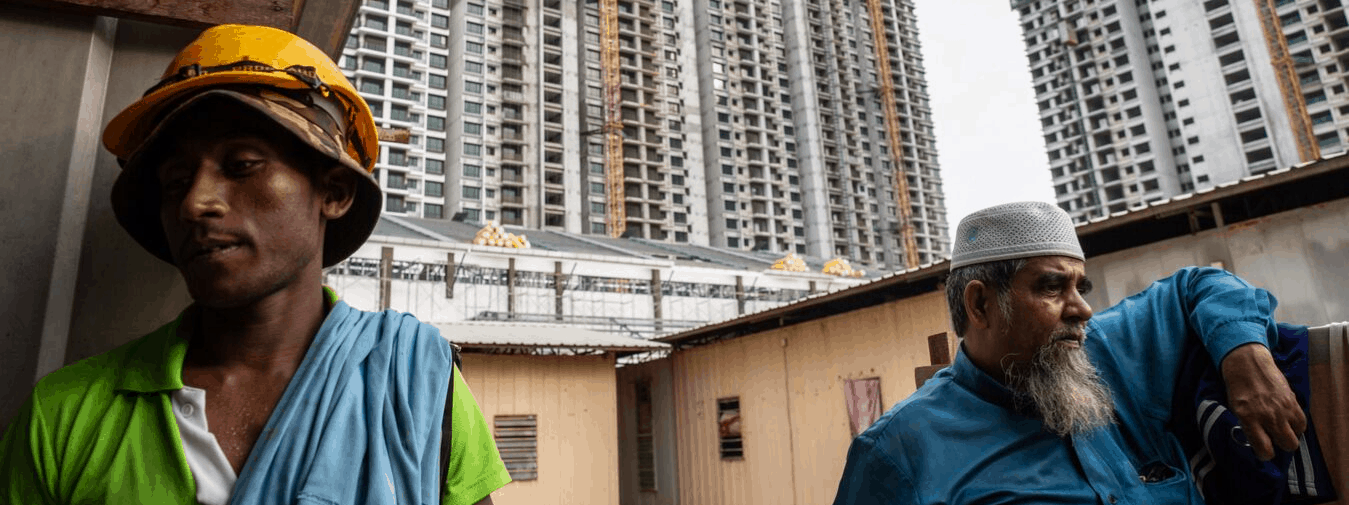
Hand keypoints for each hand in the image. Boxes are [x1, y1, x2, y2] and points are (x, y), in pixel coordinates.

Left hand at [1220, 343, 1306, 460]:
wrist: (1248, 364)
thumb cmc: (1238, 388)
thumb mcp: (1235, 409)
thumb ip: (1247, 426)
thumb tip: (1258, 442)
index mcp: (1249, 418)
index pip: (1264, 449)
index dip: (1265, 454)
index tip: (1263, 450)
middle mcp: (1268, 415)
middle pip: (1287, 445)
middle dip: (1281, 446)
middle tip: (1273, 439)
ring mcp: (1282, 408)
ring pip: (1297, 436)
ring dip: (1290, 435)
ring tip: (1280, 428)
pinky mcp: (1292, 401)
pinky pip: (1302, 422)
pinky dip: (1296, 425)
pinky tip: (1287, 420)